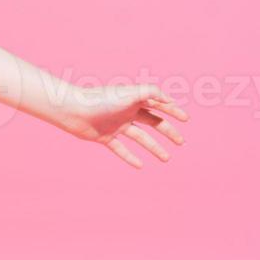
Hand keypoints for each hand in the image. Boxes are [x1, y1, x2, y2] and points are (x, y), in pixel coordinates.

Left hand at [51, 83, 188, 167]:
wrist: (73, 110)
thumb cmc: (100, 100)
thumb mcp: (129, 94)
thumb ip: (150, 93)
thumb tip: (169, 100)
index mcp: (134, 99)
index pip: (159, 105)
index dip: (173, 111)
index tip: (186, 120)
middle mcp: (127, 112)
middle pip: (153, 122)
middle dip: (168, 132)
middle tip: (181, 143)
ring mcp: (117, 125)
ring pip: (140, 138)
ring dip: (154, 148)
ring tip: (167, 159)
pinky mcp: (105, 137)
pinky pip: (121, 149)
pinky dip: (130, 157)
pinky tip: (140, 166)